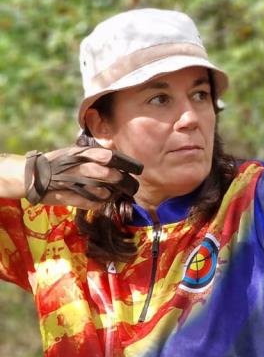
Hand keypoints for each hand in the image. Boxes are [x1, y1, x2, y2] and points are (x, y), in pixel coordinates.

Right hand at [25, 147, 142, 209]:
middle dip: (122, 181)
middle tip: (131, 186)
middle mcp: (78, 167)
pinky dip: (97, 203)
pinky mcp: (66, 196)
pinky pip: (89, 203)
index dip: (126, 164)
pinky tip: (99, 202)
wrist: (31, 175)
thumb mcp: (74, 153)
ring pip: (100, 190)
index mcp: (80, 154)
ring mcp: (72, 182)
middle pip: (108, 174)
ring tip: (110, 194)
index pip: (109, 156)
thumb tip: (115, 159)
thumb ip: (93, 155)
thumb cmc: (58, 163)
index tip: (138, 169)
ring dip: (109, 193)